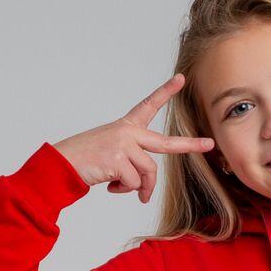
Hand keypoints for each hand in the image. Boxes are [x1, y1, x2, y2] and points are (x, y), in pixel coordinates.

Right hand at [52, 74, 214, 201]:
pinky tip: (109, 186)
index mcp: (126, 127)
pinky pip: (133, 183)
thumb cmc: (87, 161)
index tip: (181, 79)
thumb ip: (134, 165)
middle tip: (209, 144)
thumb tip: (144, 189)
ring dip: (138, 188)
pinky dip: (124, 191)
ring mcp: (124, 144)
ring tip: (120, 188)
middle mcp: (127, 132)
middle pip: (165, 144)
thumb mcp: (114, 158)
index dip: (165, 92)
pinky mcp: (118, 159)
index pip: (148, 106)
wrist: (61, 164)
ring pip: (148, 173)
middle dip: (189, 145)